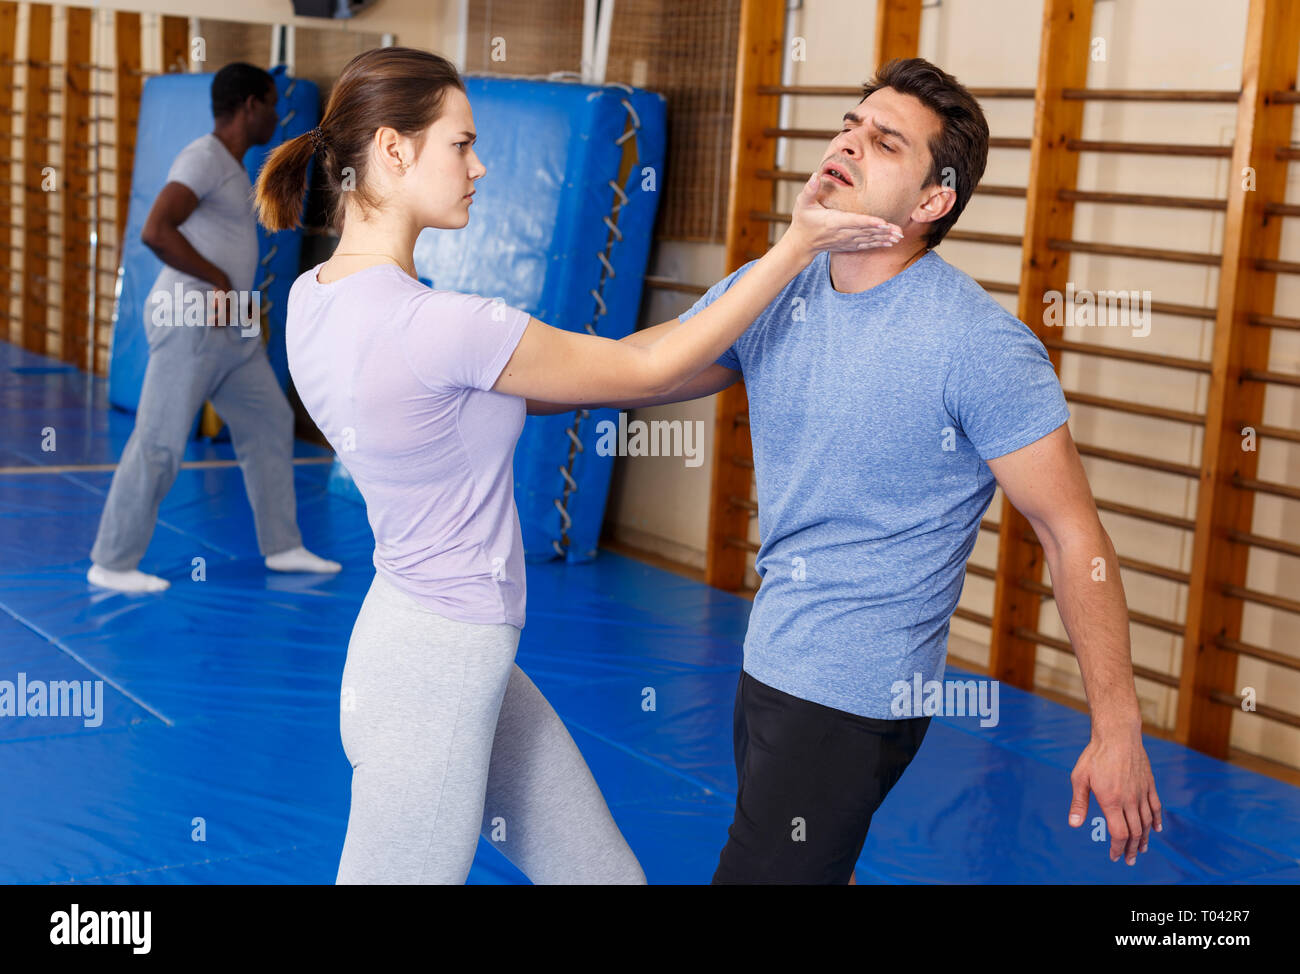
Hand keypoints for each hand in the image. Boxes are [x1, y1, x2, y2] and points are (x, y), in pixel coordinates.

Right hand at [783, 171, 902, 256]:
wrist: (801, 243)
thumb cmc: (802, 221)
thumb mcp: (802, 203)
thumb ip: (809, 189)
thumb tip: (814, 175)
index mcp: (833, 221)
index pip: (854, 221)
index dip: (869, 222)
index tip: (883, 222)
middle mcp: (841, 232)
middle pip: (866, 231)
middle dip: (883, 231)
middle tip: (899, 231)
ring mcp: (845, 240)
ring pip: (868, 239)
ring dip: (884, 238)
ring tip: (898, 237)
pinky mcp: (847, 245)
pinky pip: (865, 245)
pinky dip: (878, 244)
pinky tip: (889, 243)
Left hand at [1068, 729, 1162, 864]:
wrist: (1118, 734)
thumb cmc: (1095, 755)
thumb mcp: (1079, 777)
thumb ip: (1079, 803)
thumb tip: (1074, 824)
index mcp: (1111, 800)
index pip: (1119, 833)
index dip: (1118, 848)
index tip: (1115, 857)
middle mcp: (1129, 800)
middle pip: (1135, 832)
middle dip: (1132, 849)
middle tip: (1129, 860)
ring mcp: (1141, 792)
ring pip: (1146, 822)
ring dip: (1145, 839)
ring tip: (1141, 850)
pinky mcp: (1149, 784)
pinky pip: (1156, 807)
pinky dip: (1156, 820)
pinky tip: (1155, 829)